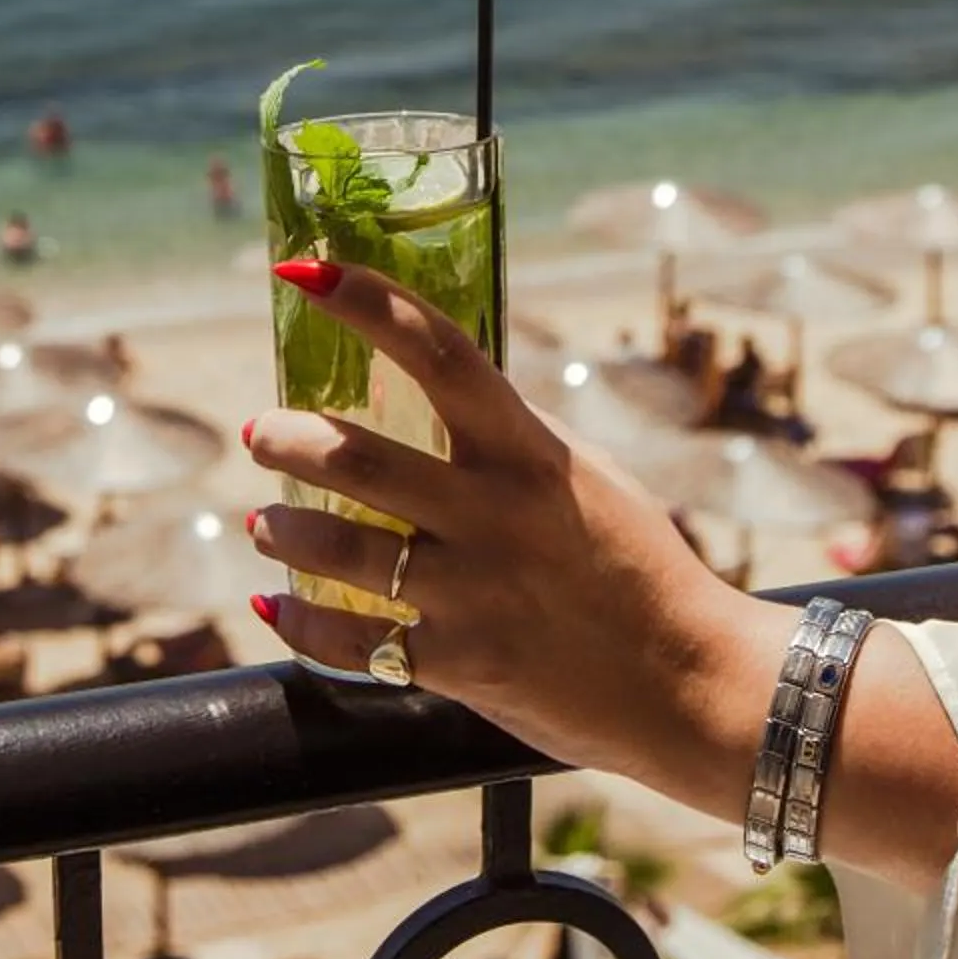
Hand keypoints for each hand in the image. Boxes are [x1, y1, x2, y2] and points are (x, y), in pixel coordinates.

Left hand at [244, 261, 957, 888]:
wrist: (694, 685)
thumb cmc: (638, 570)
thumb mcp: (586, 481)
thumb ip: (513, 442)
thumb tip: (437, 396)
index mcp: (532, 453)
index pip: (441, 353)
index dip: (367, 303)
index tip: (305, 273)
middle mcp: (498, 514)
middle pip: (359, 455)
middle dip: (288, 437)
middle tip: (263, 432)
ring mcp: (475, 592)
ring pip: (338, 548)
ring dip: (283, 529)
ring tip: (266, 522)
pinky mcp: (461, 665)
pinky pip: (352, 641)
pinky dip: (302, 622)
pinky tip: (279, 604)